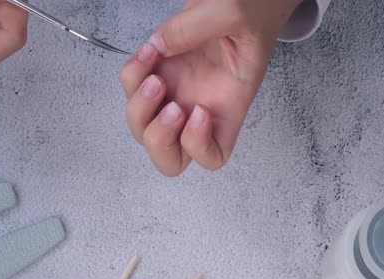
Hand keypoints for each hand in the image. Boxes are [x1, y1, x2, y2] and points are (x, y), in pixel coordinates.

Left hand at [120, 0, 301, 176]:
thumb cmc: (252, 10)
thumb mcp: (235, 12)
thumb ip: (198, 26)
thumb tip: (161, 46)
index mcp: (228, 106)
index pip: (212, 157)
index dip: (198, 147)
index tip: (201, 110)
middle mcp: (199, 106)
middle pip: (168, 157)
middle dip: (159, 139)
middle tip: (171, 105)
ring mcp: (176, 90)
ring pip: (142, 127)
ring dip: (139, 104)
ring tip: (155, 65)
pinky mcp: (158, 70)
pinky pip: (131, 87)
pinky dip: (132, 72)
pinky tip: (150, 50)